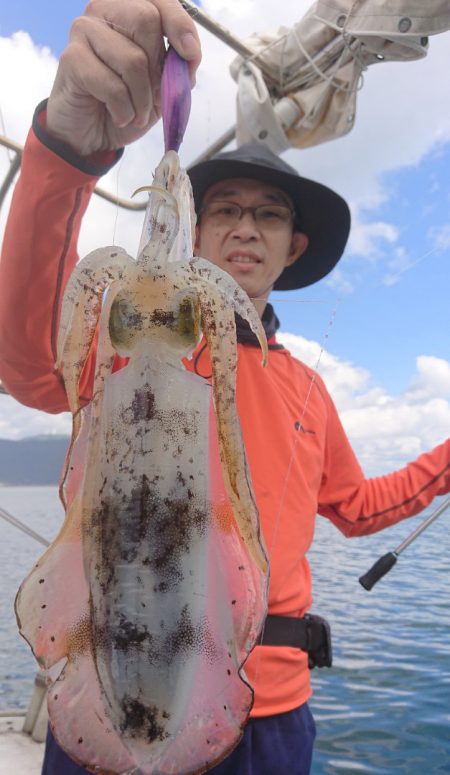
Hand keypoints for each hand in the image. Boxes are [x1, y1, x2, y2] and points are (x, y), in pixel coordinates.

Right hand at [46, 0, 200, 155]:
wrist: (92, 134)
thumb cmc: (127, 103)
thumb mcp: (162, 86)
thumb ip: (178, 67)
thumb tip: (189, 55)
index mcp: (128, 9)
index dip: (179, 23)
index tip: (190, 54)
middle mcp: (103, 10)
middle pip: (146, 19)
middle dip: (159, 67)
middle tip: (156, 97)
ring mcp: (84, 30)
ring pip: (132, 58)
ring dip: (143, 99)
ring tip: (138, 113)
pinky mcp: (71, 58)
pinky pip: (112, 86)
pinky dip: (124, 110)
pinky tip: (121, 117)